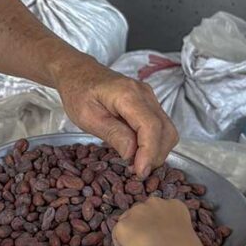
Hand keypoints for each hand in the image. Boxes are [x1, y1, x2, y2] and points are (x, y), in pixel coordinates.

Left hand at [50, 52, 177, 175]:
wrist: (78, 72)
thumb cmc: (78, 92)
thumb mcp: (86, 117)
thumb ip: (112, 134)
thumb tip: (132, 154)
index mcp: (128, 95)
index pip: (151, 127)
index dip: (149, 153)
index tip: (140, 172)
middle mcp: (145, 94)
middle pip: (165, 131)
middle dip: (155, 156)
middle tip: (136, 171)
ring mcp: (149, 97)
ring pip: (167, 130)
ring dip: (157, 151)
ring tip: (136, 162)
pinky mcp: (149, 103)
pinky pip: (161, 126)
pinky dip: (154, 143)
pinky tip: (138, 151)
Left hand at [112, 200, 209, 245]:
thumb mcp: (189, 237)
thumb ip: (176, 231)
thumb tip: (170, 241)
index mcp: (175, 205)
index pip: (163, 210)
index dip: (160, 225)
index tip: (161, 238)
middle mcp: (155, 203)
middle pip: (144, 212)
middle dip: (144, 227)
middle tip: (147, 245)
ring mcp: (138, 211)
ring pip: (129, 222)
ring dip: (132, 235)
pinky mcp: (124, 224)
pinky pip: (118, 235)